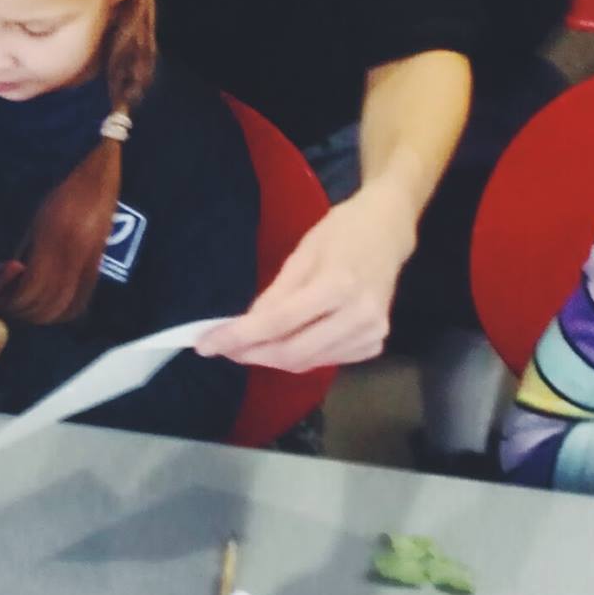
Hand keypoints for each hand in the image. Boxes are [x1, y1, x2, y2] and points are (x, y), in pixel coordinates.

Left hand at [197, 179, 416, 371]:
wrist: (388, 232)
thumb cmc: (342, 232)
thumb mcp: (303, 252)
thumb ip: (276, 294)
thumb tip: (245, 327)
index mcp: (338, 286)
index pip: (278, 323)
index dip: (239, 337)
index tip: (205, 344)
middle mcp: (359, 317)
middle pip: (293, 352)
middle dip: (251, 353)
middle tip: (220, 347)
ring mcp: (371, 334)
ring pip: (307, 363)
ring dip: (271, 358)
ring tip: (245, 346)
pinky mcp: (374, 344)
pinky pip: (325, 361)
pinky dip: (299, 356)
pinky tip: (283, 342)